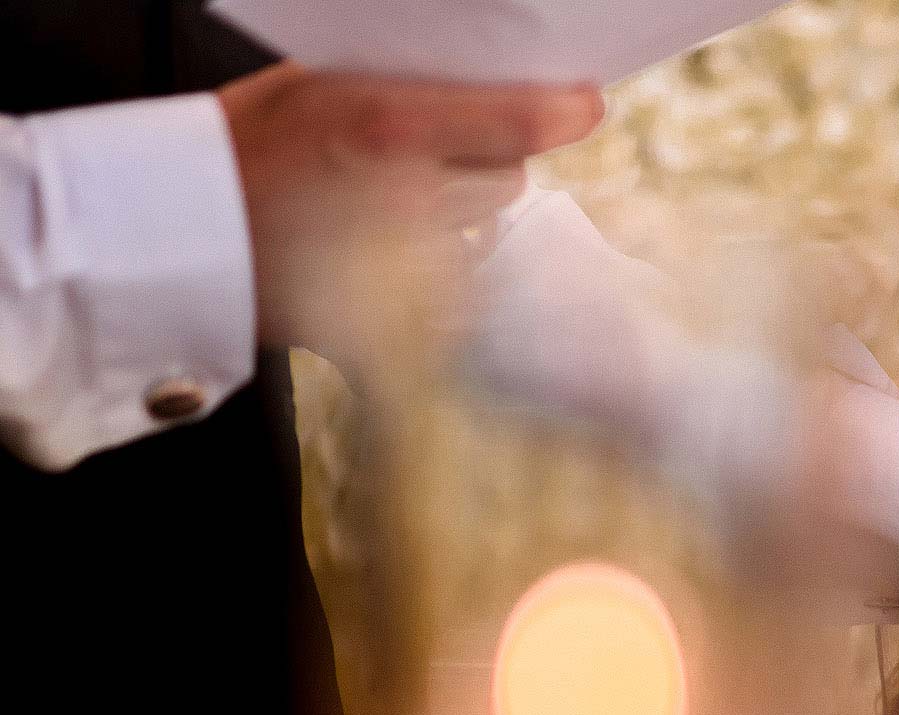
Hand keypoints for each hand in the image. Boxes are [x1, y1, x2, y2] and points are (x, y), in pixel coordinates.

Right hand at [218, 62, 604, 351]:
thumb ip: (407, 82)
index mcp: (389, 127)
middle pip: (510, 177)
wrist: (181, 234)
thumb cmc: (245, 147)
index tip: (585, 103)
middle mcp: (409, 197)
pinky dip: (438, 266)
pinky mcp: (404, 319)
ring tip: (387, 202)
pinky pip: (460, 281)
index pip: (521, 122)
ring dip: (459, 214)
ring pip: (485, 228)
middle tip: (422, 157)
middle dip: (482, 164)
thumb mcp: (315, 83)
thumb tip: (498, 81)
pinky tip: (382, 249)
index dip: (563, 111)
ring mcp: (408, 265)